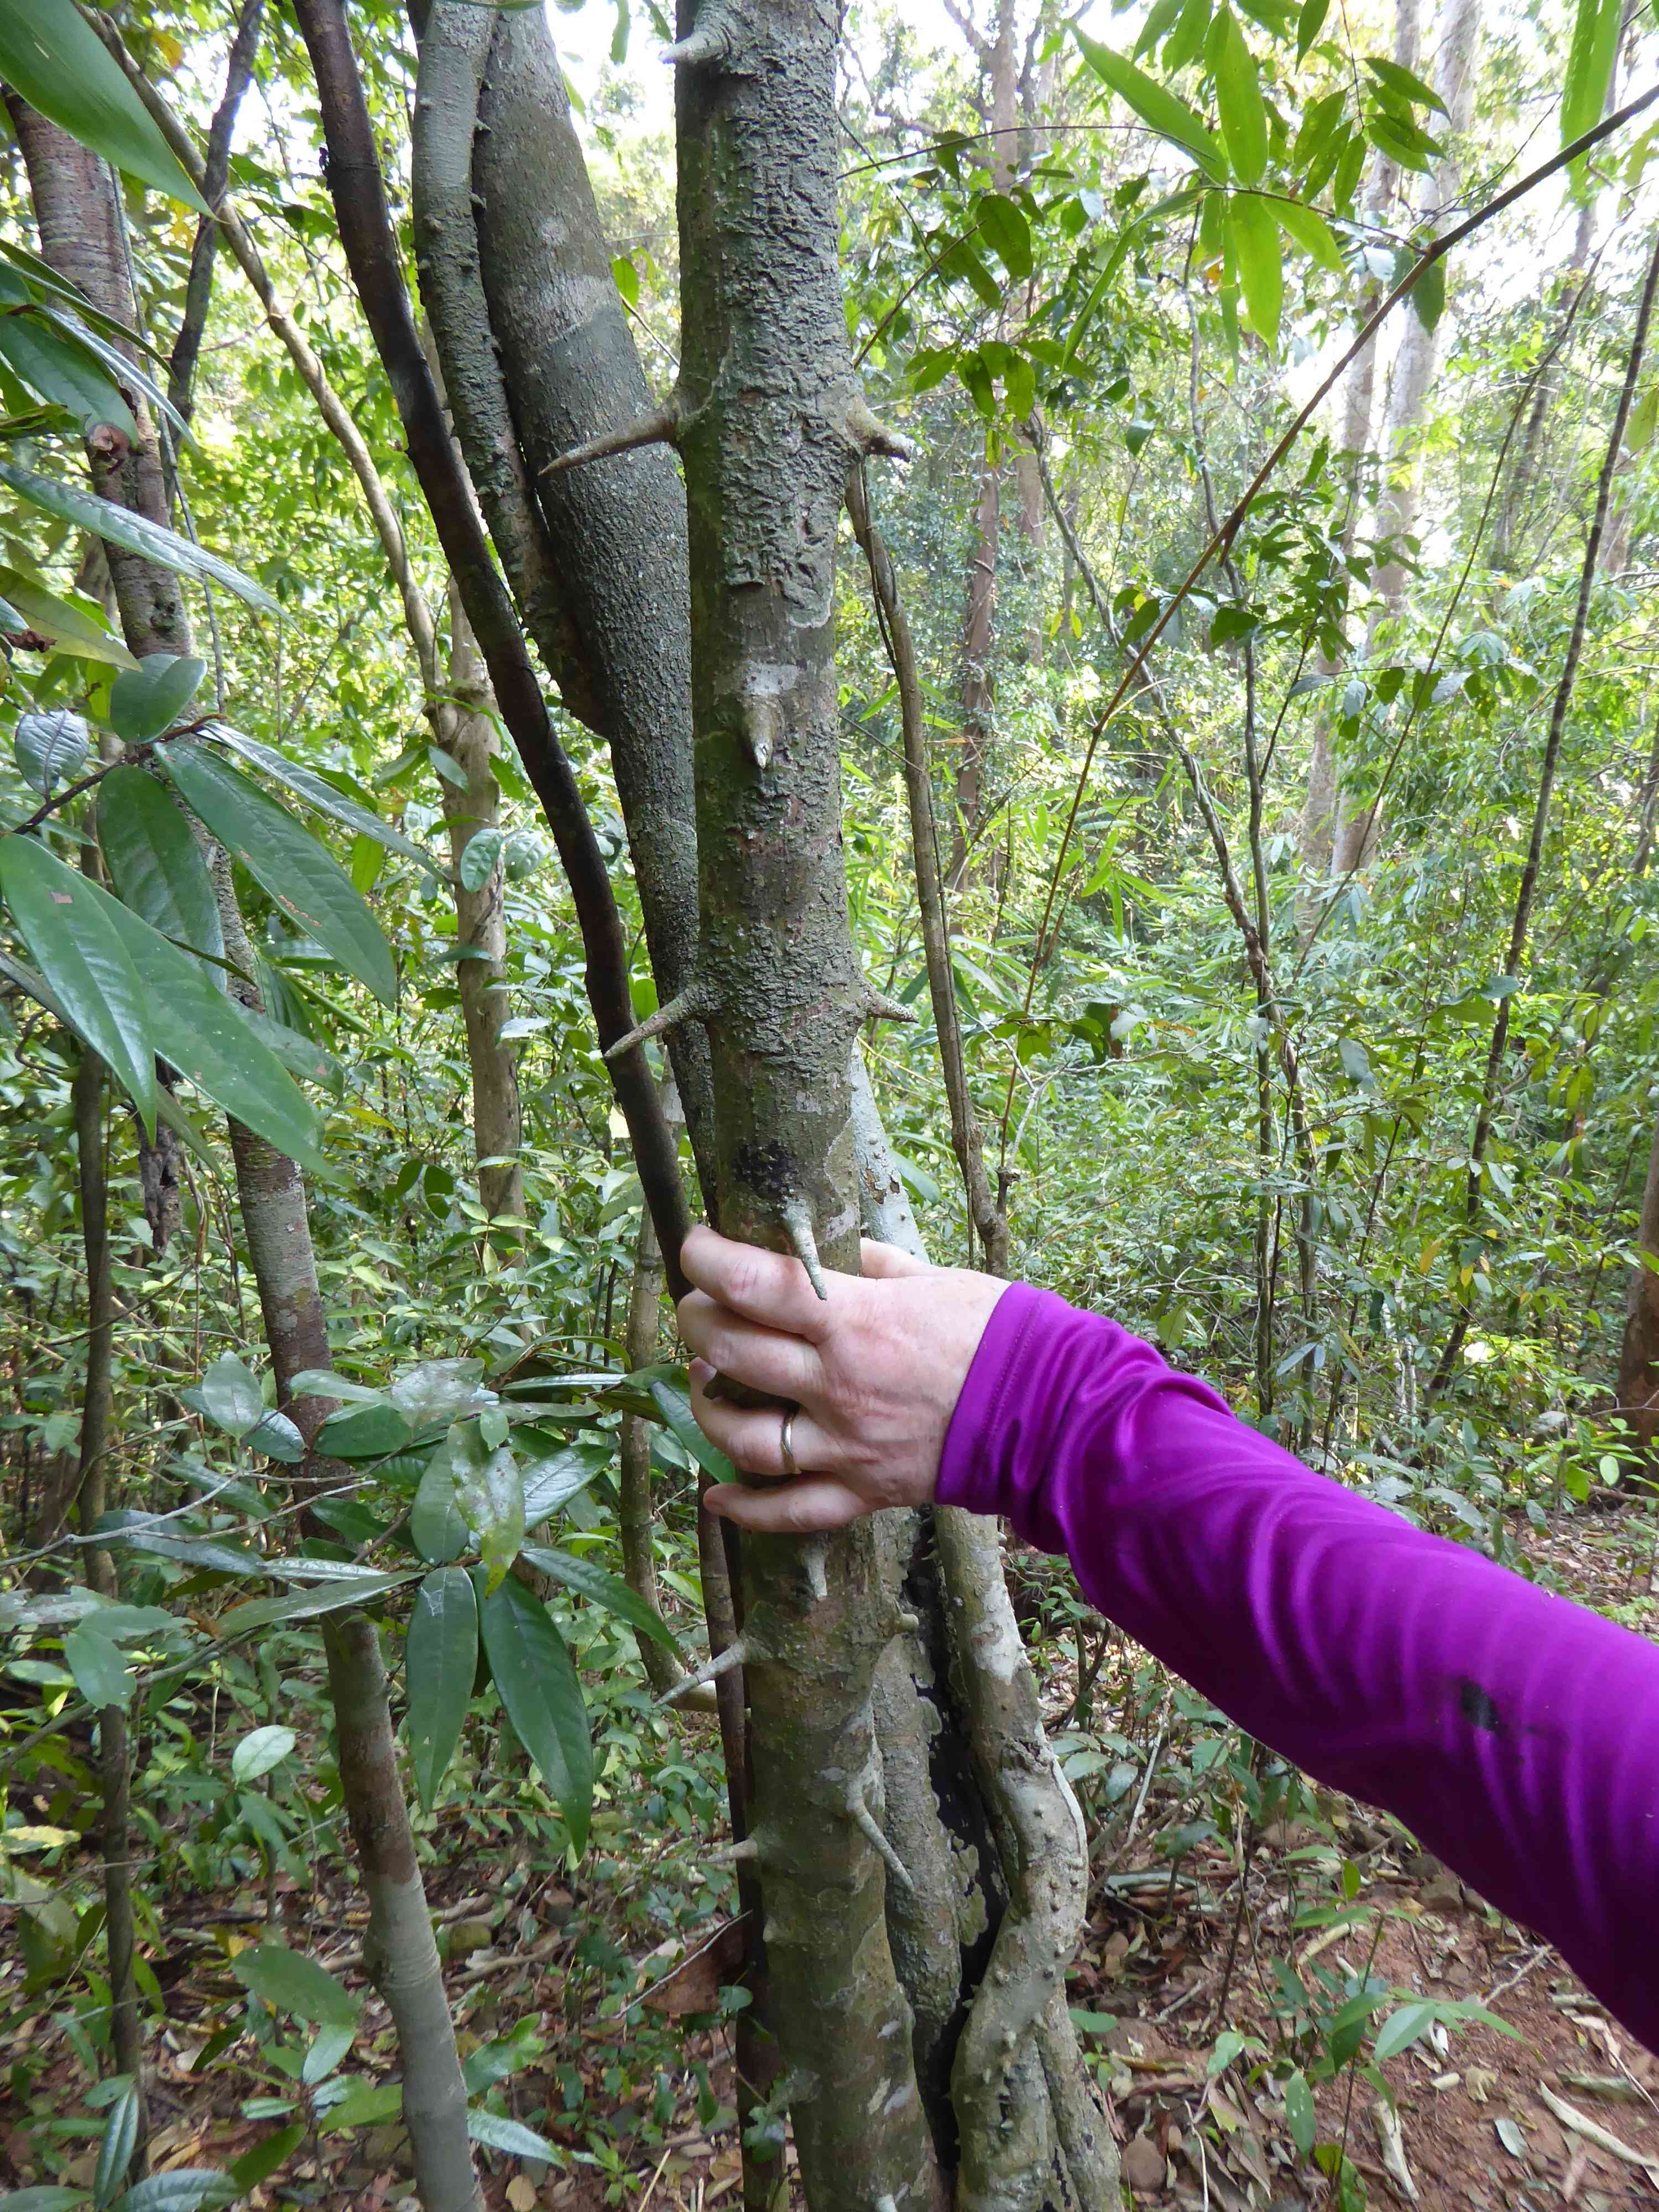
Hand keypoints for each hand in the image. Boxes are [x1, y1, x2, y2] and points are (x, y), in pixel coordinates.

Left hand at [676, 1223, 1007, 1532]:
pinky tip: (715, 1494)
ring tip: (703, 1379)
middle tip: (702, 1305)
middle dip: (698, 1320)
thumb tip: (831, 1248)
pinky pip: (789, 1510)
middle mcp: (837, 1383)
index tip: (696, 1245)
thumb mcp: (933, 1277)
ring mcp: (845, 1445)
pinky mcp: (863, 1490)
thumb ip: (871, 1263)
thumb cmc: (998, 1333)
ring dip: (706, 1405)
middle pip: (730, 1350)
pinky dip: (744, 1507)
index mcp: (854, 1320)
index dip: (707, 1259)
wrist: (1052, 1410)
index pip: (753, 1282)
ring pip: (741, 1435)